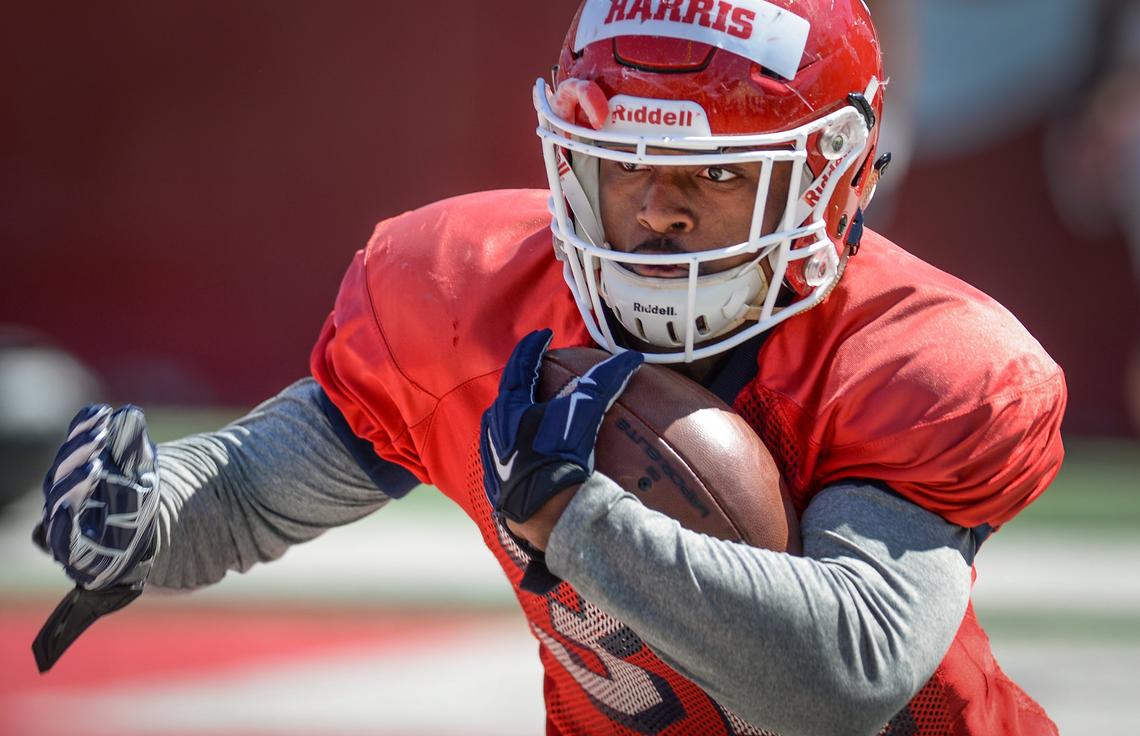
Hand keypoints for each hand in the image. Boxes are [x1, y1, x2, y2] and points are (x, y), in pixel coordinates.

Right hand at [34, 404, 159, 589]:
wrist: (138, 547)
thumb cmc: (133, 504)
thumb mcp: (142, 472)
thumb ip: (134, 445)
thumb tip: (131, 412)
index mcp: (77, 470)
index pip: (75, 444)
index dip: (83, 427)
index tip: (102, 411)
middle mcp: (64, 492)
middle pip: (63, 467)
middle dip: (80, 449)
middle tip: (102, 434)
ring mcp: (63, 519)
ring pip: (59, 497)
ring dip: (74, 481)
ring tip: (94, 465)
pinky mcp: (68, 547)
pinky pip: (58, 534)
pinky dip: (60, 521)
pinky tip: (67, 508)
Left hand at [481, 328, 641, 525]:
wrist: (545, 512)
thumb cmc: (559, 457)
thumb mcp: (584, 414)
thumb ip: (604, 382)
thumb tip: (631, 357)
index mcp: (509, 407)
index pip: (520, 365)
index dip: (533, 347)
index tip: (543, 335)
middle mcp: (494, 428)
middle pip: (509, 394)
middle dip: (523, 380)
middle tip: (537, 370)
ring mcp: (492, 456)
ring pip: (504, 424)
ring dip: (519, 411)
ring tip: (535, 407)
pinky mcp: (498, 482)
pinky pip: (507, 451)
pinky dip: (519, 440)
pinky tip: (531, 447)